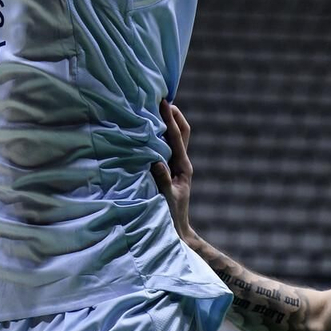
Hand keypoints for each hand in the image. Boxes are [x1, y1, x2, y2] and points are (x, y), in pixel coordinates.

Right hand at [151, 99, 193, 239]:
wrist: (177, 231)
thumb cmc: (171, 217)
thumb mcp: (167, 199)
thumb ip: (162, 180)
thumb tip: (156, 160)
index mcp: (183, 167)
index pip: (176, 137)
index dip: (170, 118)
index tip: (163, 102)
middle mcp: (182, 163)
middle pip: (181, 131)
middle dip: (173, 114)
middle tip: (161, 98)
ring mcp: (176, 166)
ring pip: (173, 138)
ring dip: (166, 123)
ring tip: (154, 109)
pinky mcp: (168, 170)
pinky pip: (165, 147)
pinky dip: (159, 135)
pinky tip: (147, 130)